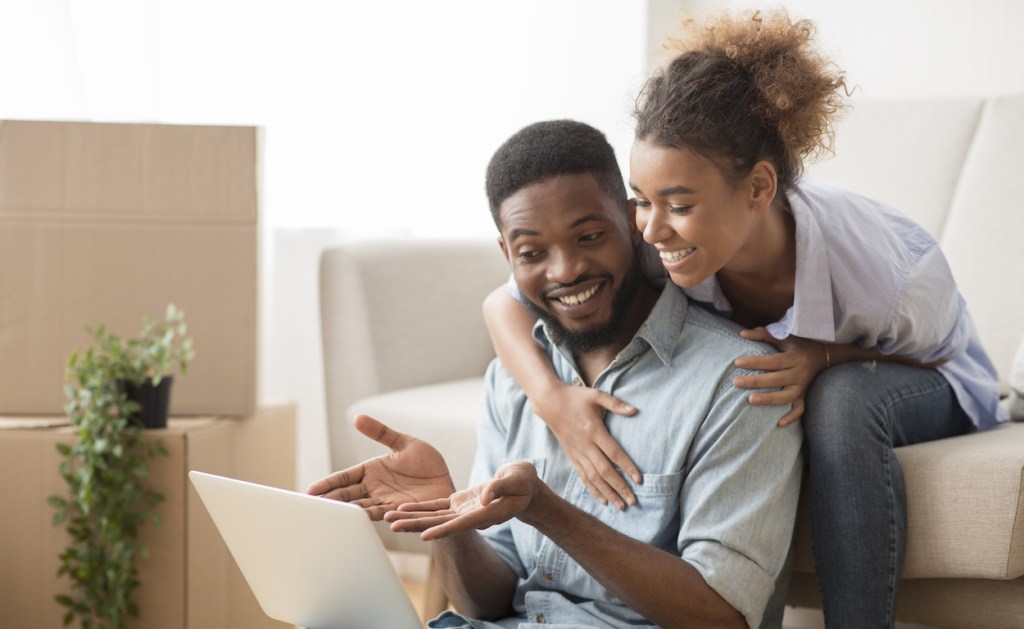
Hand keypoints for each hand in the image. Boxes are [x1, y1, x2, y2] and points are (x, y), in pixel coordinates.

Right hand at [306, 414, 454, 519]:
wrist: (446, 480)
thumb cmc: (425, 462)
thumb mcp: (404, 443)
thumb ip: (381, 433)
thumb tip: (357, 417)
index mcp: (372, 470)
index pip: (345, 477)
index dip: (328, 483)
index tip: (310, 490)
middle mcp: (375, 488)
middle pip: (348, 496)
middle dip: (330, 501)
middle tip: (311, 508)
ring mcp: (387, 501)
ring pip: (363, 508)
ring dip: (350, 512)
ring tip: (334, 516)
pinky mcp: (402, 511)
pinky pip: (387, 514)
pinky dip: (378, 516)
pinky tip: (367, 518)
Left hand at [385, 461, 539, 539]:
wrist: (523, 485)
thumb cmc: (523, 481)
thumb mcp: (516, 480)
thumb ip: (500, 488)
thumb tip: (485, 497)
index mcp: (487, 514)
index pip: (461, 524)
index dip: (443, 530)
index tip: (424, 536)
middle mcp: (471, 517)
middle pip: (440, 524)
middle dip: (415, 525)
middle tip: (392, 526)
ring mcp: (463, 511)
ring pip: (434, 516)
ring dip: (411, 518)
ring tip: (389, 518)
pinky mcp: (459, 503)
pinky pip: (436, 506)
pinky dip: (420, 507)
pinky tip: (402, 508)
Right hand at [534, 383, 639, 509]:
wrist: (549, 402)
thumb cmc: (576, 397)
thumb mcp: (596, 395)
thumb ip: (615, 404)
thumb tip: (635, 410)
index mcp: (594, 430)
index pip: (614, 453)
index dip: (626, 467)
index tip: (638, 480)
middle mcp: (585, 445)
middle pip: (604, 470)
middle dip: (619, 487)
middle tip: (633, 502)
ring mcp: (577, 453)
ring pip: (593, 477)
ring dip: (607, 493)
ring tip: (620, 506)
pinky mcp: (572, 456)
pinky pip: (582, 476)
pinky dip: (593, 489)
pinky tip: (603, 500)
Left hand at [734, 328, 829, 426]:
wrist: (825, 357)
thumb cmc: (799, 347)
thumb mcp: (786, 338)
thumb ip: (765, 335)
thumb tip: (743, 333)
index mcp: (794, 358)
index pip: (773, 361)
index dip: (755, 362)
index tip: (737, 362)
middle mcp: (799, 373)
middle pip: (776, 379)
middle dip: (755, 381)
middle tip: (736, 382)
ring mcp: (803, 387)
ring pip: (787, 397)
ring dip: (769, 399)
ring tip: (750, 400)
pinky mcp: (805, 396)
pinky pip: (801, 409)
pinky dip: (791, 417)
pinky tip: (778, 423)